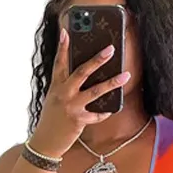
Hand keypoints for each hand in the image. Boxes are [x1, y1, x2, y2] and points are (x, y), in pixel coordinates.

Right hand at [27, 27, 130, 157]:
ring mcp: (71, 106)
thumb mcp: (54, 99)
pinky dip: (104, 112)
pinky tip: (111, 109)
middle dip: (97, 59)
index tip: (66, 31)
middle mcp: (63, 93)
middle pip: (82, 72)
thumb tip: (83, 75)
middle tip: (111, 49)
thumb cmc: (52, 118)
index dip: (62, 47)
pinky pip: (97, 114)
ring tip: (126, 75)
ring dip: (112, 83)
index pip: (59, 62)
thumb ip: (65, 86)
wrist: (46, 141)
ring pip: (95, 91)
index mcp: (56, 86)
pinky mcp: (79, 120)